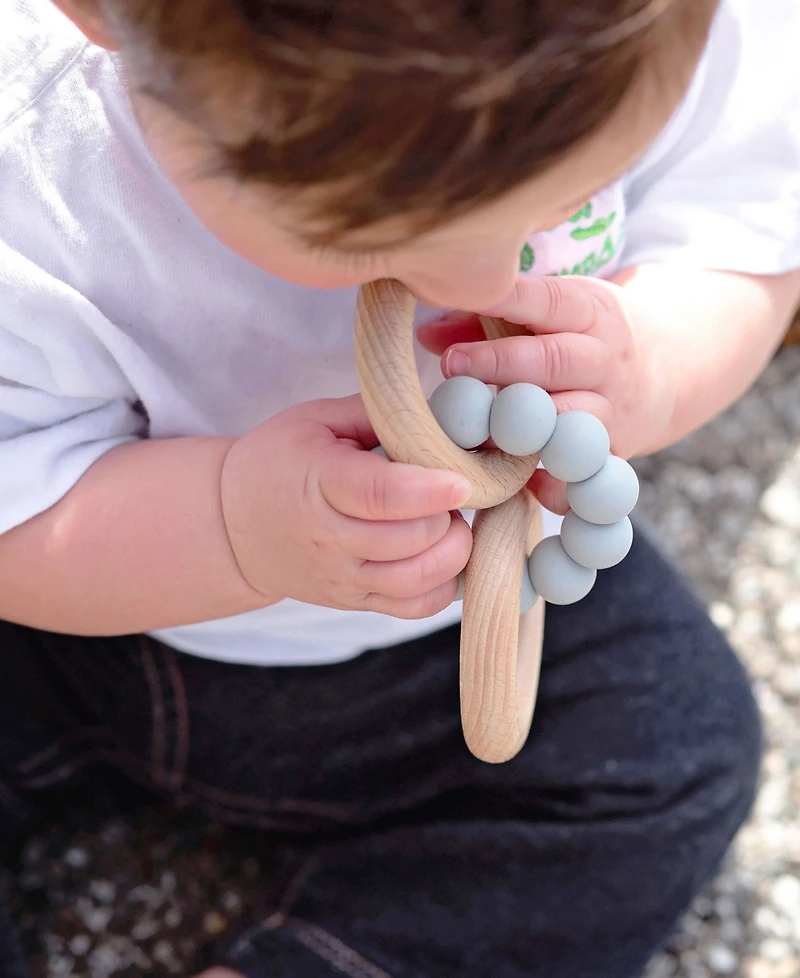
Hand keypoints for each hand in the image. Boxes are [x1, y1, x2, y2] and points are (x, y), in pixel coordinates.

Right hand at [220, 395, 472, 617]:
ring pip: (418, 579)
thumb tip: (441, 415)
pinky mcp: (354, 602)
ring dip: (452, 550)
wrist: (234, 525)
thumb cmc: (281, 460)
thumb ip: (377, 413)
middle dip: (446, 514)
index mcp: (320, 482)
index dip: (429, 490)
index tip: (461, 480)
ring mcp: (343, 578)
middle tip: (449, 491)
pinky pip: (415, 608)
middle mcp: (330, 538)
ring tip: (446, 522)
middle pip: (411, 538)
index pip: (380, 495)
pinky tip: (443, 555)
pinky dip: (445, 585)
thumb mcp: (316, 419)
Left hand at [417, 274, 674, 511]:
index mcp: (590, 311)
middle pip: (554, 361)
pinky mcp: (613, 453)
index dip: (503, 298)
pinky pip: (579, 474)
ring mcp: (611, 409)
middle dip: (500, 362)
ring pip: (564, 419)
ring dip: (517, 426)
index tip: (457, 294)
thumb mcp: (552, 313)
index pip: (547, 299)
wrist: (668, 372)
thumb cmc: (584, 336)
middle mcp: (604, 359)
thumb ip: (487, 319)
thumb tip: (426, 334)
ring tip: (473, 427)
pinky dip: (551, 483)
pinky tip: (518, 481)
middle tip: (451, 364)